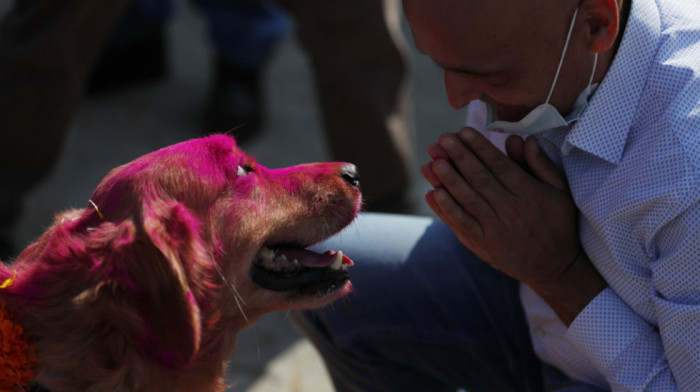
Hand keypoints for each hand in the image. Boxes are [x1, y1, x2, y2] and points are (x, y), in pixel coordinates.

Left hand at [423, 128, 605, 323]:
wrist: (553, 267)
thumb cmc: (557, 223)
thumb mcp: (559, 191)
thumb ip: (540, 164)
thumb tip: (523, 139)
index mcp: (528, 193)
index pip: (499, 165)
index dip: (480, 148)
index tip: (463, 132)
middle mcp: (510, 209)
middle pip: (480, 179)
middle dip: (459, 157)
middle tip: (442, 140)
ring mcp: (494, 228)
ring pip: (468, 200)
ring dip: (448, 180)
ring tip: (432, 162)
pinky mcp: (483, 244)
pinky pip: (461, 224)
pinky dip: (446, 209)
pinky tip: (432, 193)